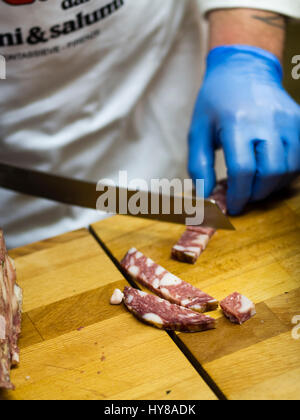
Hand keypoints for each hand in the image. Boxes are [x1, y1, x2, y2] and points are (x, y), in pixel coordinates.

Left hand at [188, 45, 299, 213]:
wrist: (243, 70)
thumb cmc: (215, 103)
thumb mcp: (198, 131)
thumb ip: (199, 165)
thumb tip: (206, 196)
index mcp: (236, 122)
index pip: (243, 170)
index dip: (238, 195)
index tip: (233, 206)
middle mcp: (266, 120)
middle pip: (270, 173)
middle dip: (256, 193)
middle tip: (244, 196)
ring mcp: (288, 119)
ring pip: (290, 168)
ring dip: (272, 186)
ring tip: (255, 185)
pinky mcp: (299, 120)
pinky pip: (299, 157)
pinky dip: (286, 173)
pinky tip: (269, 172)